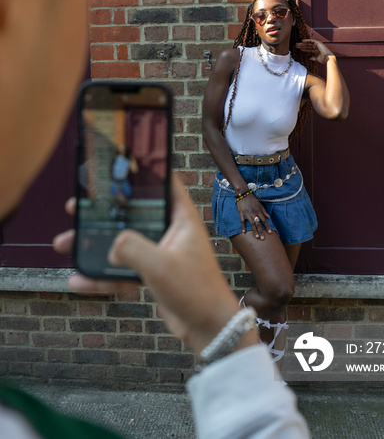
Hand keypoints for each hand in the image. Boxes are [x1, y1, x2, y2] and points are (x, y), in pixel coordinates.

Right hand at [53, 176, 256, 355]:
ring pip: (122, 243)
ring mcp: (161, 253)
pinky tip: (79, 280)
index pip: (162, 183)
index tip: (117, 165)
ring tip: (65, 244)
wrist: (208, 328)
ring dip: (94, 245)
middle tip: (78, 207)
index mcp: (181, 218)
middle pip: (132, 213)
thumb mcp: (159, 264)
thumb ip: (131, 248)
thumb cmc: (196, 291)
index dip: (141, 172)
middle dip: (103, 212)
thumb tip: (111, 245)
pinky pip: (123, 270)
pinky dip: (102, 276)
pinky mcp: (154, 274)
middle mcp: (171, 231)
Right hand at [236, 193, 271, 239]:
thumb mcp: (260, 204)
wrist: (244, 194)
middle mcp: (254, 213)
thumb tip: (268, 217)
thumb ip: (264, 211)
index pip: (264, 220)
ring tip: (256, 237)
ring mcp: (247, 214)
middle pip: (258, 224)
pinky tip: (244, 232)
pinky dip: (243, 227)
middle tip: (262, 238)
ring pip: (252, 224)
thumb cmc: (252, 199)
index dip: (267, 227)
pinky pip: (242, 221)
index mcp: (259, 211)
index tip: (270, 232)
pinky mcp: (242, 214)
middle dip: (261, 231)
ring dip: (254, 231)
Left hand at [295, 39, 333, 63]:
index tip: (300, 49)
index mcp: (318, 51)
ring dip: (304, 43)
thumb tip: (310, 58)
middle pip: (309, 46)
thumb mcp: (317, 59)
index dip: (305, 49)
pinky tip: (302, 41)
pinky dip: (307, 40)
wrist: (328, 58)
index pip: (310, 50)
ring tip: (298, 44)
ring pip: (309, 43)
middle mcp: (318, 47)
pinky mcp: (318, 43)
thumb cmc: (324, 60)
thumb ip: (314, 58)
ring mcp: (318, 45)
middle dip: (303, 46)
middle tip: (297, 46)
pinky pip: (311, 40)